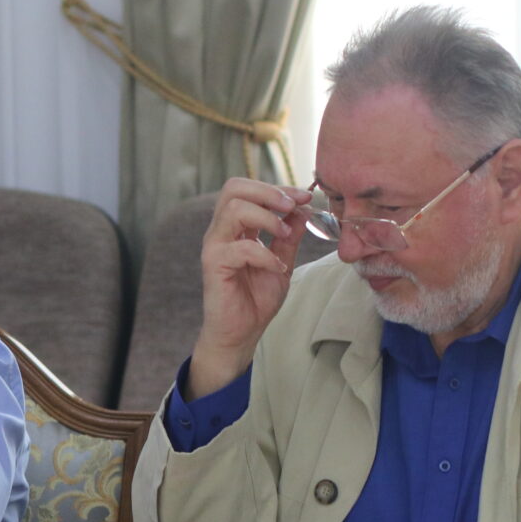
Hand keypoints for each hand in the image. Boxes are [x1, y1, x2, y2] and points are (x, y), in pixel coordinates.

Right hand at [185, 178, 314, 398]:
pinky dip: (265, 254)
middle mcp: (221, 231)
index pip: (250, 190)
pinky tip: (277, 268)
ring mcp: (215, 246)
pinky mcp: (214, 265)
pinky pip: (240, 248)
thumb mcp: (281, 262)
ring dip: (267, 217)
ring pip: (234, 209)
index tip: (305, 197)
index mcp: (236, 227)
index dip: (279, 188)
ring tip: (285, 234)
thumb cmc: (256, 300)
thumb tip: (302, 211)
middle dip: (269, 192)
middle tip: (293, 206)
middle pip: (234, 188)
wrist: (241, 333)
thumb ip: (288, 238)